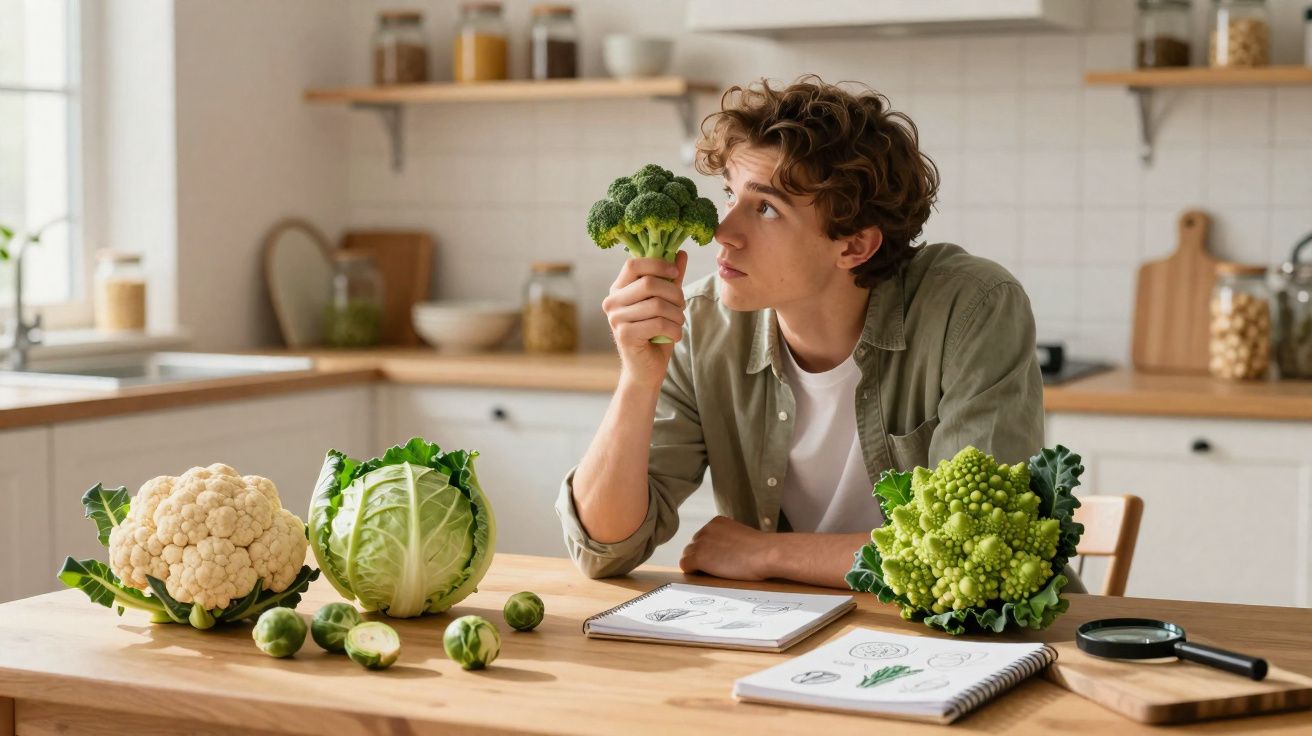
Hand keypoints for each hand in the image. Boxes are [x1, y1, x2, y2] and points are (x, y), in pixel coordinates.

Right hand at [601, 250, 687, 388]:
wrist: (646, 368)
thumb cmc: (655, 333)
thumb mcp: (665, 302)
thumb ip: (670, 279)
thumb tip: (680, 253)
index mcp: (618, 288)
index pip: (634, 263)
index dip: (657, 264)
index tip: (674, 273)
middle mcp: (612, 302)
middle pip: (649, 283)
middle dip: (674, 294)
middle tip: (681, 306)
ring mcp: (616, 319)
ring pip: (657, 305)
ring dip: (677, 314)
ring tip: (679, 322)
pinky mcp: (625, 335)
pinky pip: (658, 323)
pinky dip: (674, 329)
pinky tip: (675, 335)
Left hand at [678, 515, 772, 580]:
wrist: (766, 553)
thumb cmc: (762, 549)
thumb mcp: (741, 537)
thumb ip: (727, 540)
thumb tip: (721, 553)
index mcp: (716, 522)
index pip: (702, 537)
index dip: (709, 551)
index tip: (718, 559)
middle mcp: (706, 529)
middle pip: (693, 546)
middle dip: (702, 556)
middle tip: (716, 568)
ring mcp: (701, 542)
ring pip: (688, 556)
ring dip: (697, 565)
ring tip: (713, 573)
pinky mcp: (699, 557)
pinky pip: (685, 566)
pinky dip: (693, 572)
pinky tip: (706, 577)